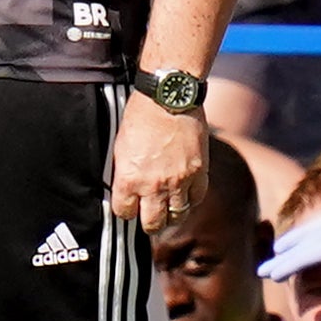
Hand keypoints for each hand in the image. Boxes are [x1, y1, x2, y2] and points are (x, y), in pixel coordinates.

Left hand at [107, 93, 206, 226]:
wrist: (168, 97)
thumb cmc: (140, 116)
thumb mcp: (121, 146)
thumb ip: (125, 172)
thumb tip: (125, 189)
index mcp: (128, 179)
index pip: (124, 213)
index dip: (126, 211)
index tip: (129, 207)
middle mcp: (153, 186)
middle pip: (152, 224)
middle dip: (150, 223)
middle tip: (151, 218)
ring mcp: (178, 181)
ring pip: (177, 215)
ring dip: (172, 215)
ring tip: (169, 210)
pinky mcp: (199, 172)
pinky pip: (197, 198)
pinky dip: (191, 199)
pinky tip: (186, 195)